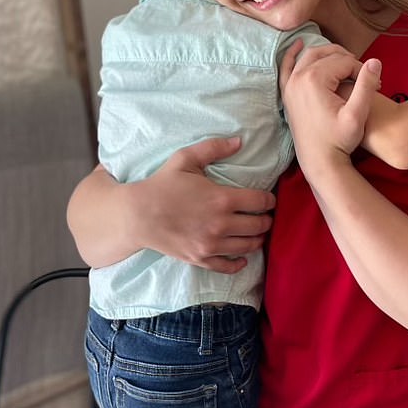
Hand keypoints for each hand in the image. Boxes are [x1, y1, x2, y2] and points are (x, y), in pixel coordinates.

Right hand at [126, 137, 275, 273]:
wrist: (137, 215)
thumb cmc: (162, 185)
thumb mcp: (185, 159)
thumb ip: (214, 148)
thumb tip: (239, 141)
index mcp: (221, 199)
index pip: (260, 202)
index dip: (269, 200)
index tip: (269, 200)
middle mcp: (221, 224)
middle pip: (259, 225)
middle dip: (266, 220)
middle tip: (266, 216)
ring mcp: (211, 244)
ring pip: (249, 246)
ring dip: (258, 239)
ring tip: (258, 233)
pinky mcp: (201, 258)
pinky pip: (228, 266)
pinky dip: (240, 263)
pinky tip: (243, 257)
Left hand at [279, 41, 381, 176]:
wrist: (319, 161)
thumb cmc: (339, 140)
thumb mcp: (357, 115)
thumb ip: (366, 86)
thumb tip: (374, 61)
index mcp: (315, 79)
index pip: (345, 62)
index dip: (363, 71)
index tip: (375, 88)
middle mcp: (298, 77)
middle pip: (327, 54)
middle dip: (347, 60)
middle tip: (363, 75)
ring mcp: (290, 84)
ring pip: (310, 56)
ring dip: (328, 55)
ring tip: (346, 64)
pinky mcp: (287, 93)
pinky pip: (287, 67)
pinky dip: (293, 55)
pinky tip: (298, 45)